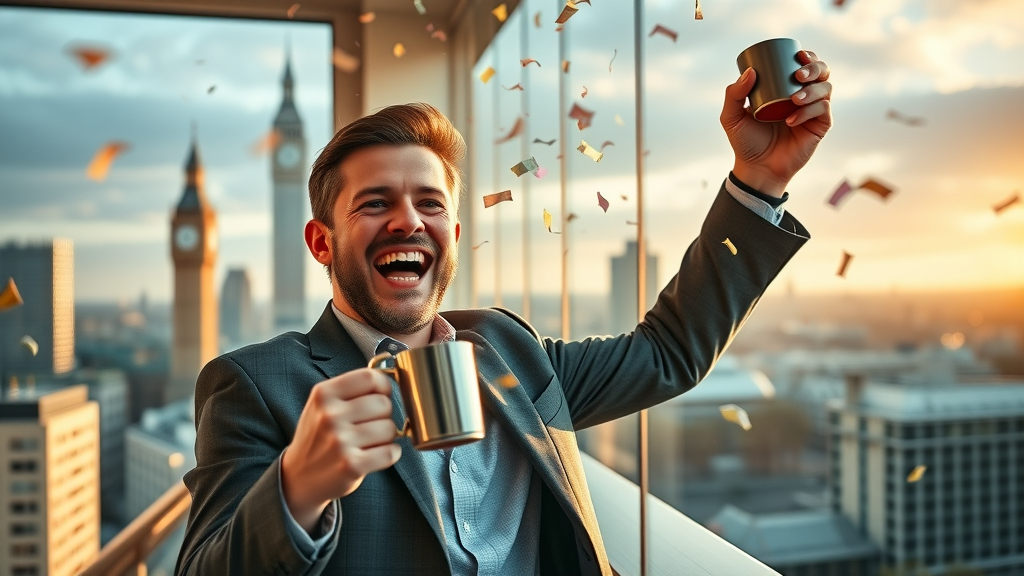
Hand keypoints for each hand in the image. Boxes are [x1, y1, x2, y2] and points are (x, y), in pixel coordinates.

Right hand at [281, 369, 400, 533]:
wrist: (298, 477)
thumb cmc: (318, 436)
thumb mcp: (323, 404)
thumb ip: (352, 389)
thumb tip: (391, 379)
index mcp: (323, 394)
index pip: (370, 377)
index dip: (383, 386)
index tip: (381, 395)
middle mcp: (330, 415)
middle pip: (384, 403)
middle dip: (384, 415)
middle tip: (370, 425)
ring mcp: (340, 441)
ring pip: (390, 428)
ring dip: (387, 437)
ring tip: (369, 442)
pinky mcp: (351, 465)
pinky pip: (390, 452)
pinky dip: (391, 453)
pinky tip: (376, 455)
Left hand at [720, 50, 832, 196]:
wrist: (756, 168)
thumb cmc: (745, 142)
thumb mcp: (732, 117)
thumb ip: (733, 94)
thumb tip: (750, 71)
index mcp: (786, 89)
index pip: (804, 65)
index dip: (808, 56)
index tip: (799, 54)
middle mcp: (803, 97)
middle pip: (822, 72)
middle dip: (815, 67)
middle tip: (798, 75)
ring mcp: (813, 112)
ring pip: (826, 89)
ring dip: (813, 90)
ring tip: (795, 99)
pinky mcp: (819, 127)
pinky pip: (823, 111)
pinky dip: (808, 112)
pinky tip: (792, 120)